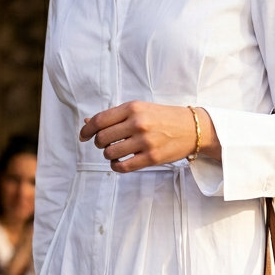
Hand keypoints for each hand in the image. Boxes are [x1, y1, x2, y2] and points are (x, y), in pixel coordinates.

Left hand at [79, 101, 212, 171]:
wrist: (191, 128)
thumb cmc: (163, 118)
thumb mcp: (140, 109)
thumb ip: (115, 116)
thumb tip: (87, 123)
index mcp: (133, 108)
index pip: (100, 120)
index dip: (87, 130)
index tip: (83, 136)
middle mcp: (138, 123)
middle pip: (102, 138)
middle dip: (99, 144)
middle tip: (105, 145)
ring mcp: (145, 141)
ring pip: (110, 153)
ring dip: (108, 155)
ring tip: (115, 153)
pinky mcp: (151, 158)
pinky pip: (123, 167)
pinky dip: (116, 167)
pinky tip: (119, 163)